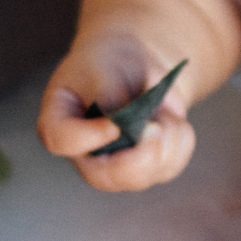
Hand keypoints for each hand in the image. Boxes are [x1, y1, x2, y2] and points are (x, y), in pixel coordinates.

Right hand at [37, 34, 195, 191]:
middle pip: (107, 176)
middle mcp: (85, 155)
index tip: (114, 125)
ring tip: (161, 112)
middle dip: (140, 154)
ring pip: (144, 175)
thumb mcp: (102, 69)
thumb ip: (110, 98)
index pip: (63, 141)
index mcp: (59, 125)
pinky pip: (171, 166)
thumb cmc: (107, 63)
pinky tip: (171, 120)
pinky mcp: (146, 167)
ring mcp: (116, 167)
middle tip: (156, 126)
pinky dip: (180, 141)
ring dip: (165, 140)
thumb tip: (130, 130)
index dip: (90, 137)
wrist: (134, 64)